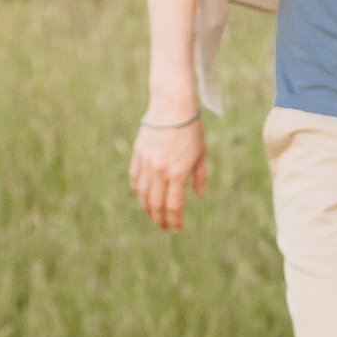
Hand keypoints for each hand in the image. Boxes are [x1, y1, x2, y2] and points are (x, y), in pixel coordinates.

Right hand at [129, 112, 207, 232]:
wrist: (172, 107)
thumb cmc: (191, 129)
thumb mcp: (201, 153)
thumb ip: (199, 176)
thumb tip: (199, 194)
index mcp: (177, 173)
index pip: (174, 206)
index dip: (175, 221)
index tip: (177, 229)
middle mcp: (160, 171)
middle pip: (156, 203)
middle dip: (159, 218)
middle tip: (163, 226)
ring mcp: (146, 163)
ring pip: (142, 193)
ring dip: (146, 207)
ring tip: (152, 215)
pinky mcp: (138, 154)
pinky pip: (135, 178)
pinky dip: (137, 190)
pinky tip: (141, 195)